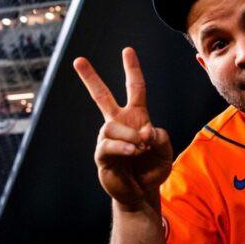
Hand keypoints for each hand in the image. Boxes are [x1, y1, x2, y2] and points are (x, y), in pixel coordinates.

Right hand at [73, 47, 173, 210]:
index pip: (135, 89)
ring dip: (131, 136)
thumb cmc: (152, 169)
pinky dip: (124, 147)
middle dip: (90, 78)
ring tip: (141, 149)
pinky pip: (109, 145)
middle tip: (78, 60)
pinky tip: (134, 152)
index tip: (127, 51)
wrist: (141, 192)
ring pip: (112, 126)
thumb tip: (144, 130)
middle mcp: (119, 124)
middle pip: (102, 97)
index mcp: (136, 117)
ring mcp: (109, 138)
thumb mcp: (166, 151)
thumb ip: (161, 137)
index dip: (132, 70)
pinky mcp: (103, 155)